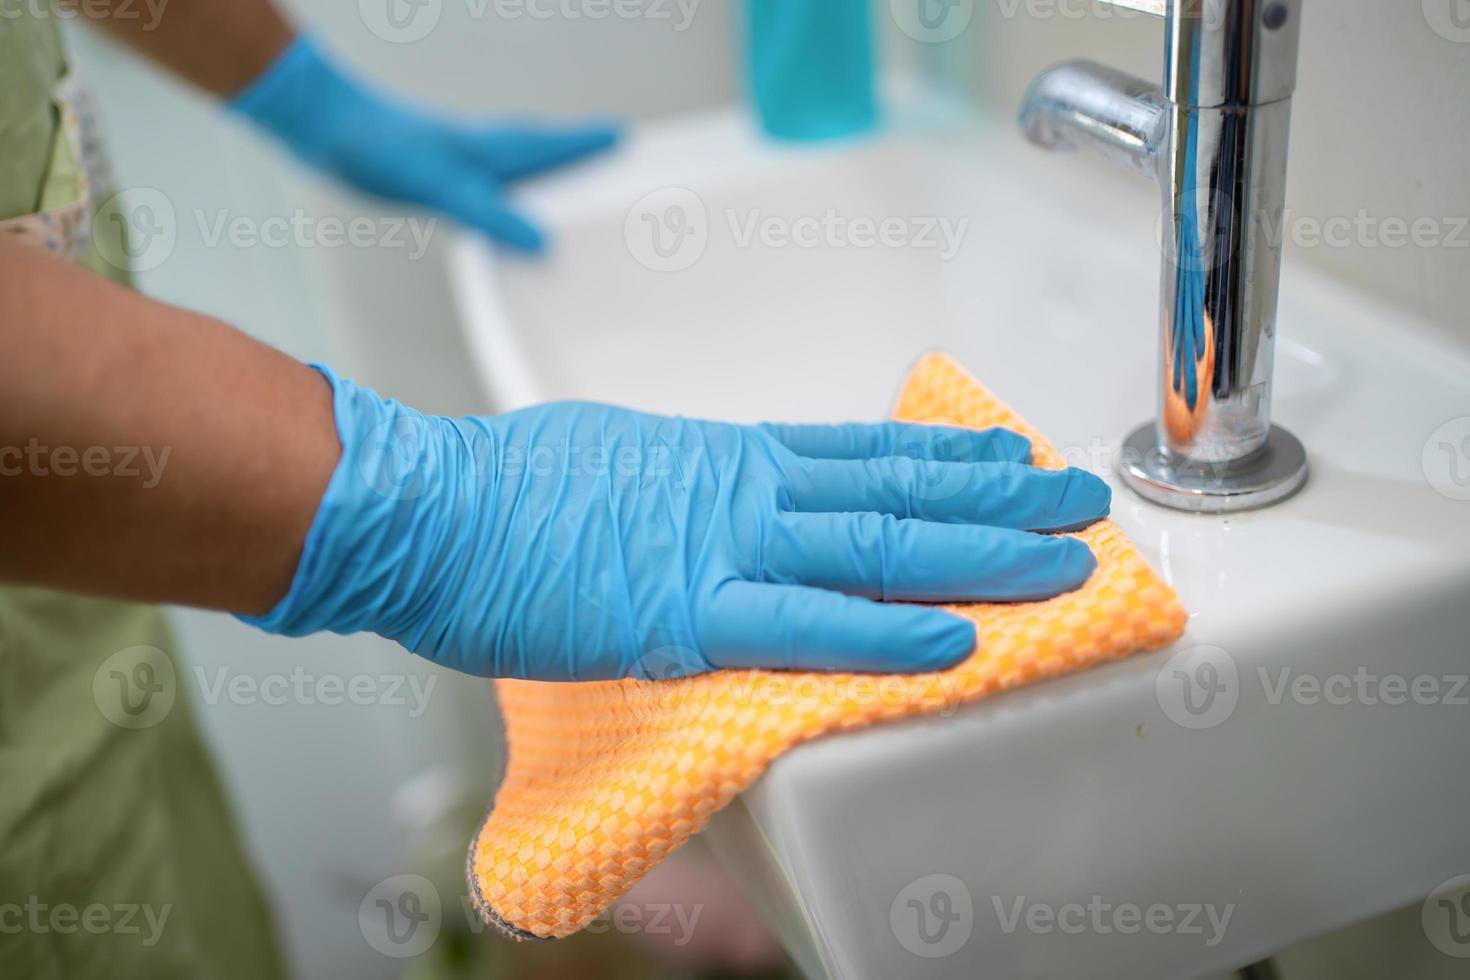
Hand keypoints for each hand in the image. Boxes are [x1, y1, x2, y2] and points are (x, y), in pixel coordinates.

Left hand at [230, 35, 617, 251]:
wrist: (322, 126)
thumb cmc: (378, 147)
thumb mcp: (440, 186)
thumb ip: (491, 215)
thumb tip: (542, 244)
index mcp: (494, 150)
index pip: (555, 144)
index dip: (590, 144)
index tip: (626, 139)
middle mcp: (483, 150)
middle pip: (544, 150)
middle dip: (577, 153)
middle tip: (610, 156)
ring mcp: (460, 160)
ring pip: (517, 164)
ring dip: (544, 171)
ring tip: (567, 187)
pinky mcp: (435, 172)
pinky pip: (489, 182)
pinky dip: (508, 191)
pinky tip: (496, 205)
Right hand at [245, 370, 1111, 680]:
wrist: (428, 508)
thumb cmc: (504, 489)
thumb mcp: (614, 460)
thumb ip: (681, 484)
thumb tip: (705, 497)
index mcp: (727, 457)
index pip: (864, 451)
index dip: (948, 457)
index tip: (1011, 456)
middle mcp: (746, 490)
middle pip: (897, 491)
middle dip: (998, 501)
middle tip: (1081, 501)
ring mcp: (724, 548)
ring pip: (878, 546)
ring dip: (979, 556)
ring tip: (1064, 563)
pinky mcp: (687, 614)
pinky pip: (808, 624)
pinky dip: (886, 633)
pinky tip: (957, 643)